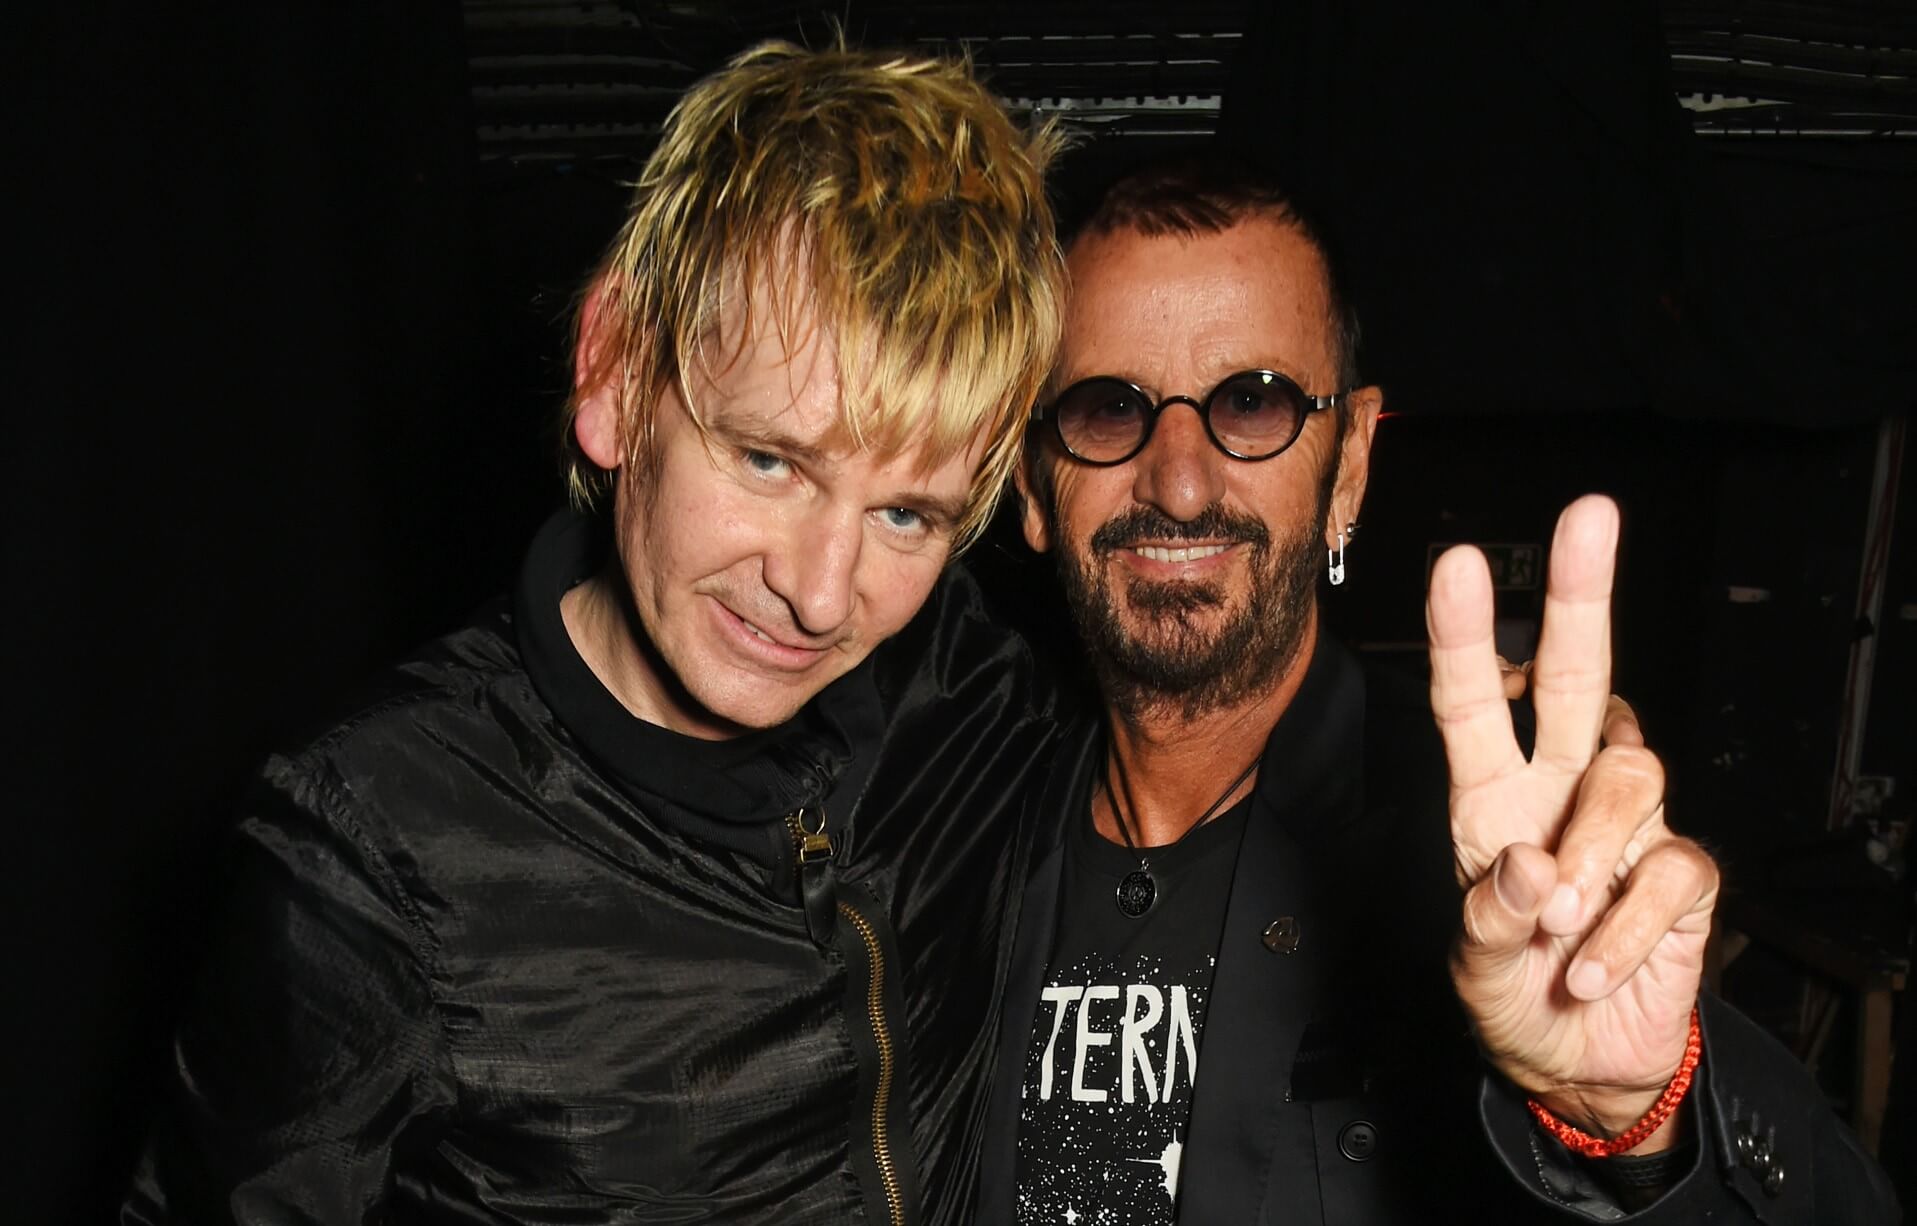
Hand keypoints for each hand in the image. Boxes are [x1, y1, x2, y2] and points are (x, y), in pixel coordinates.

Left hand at [1427, 495, 1718, 1152]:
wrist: (1581, 1066)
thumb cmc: (1512, 995)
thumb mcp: (1471, 968)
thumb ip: (1485, 919)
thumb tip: (1530, 869)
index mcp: (1490, 798)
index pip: (1474, 703)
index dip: (1463, 634)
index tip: (1457, 562)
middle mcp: (1561, 791)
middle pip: (1581, 677)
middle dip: (1582, 595)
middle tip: (1589, 515)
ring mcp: (1628, 827)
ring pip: (1632, 773)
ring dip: (1592, 856)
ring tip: (1557, 934)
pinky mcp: (1684, 875)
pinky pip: (1671, 869)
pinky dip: (1624, 931)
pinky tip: (1589, 971)